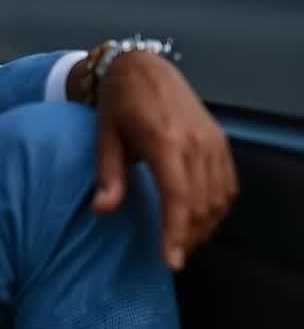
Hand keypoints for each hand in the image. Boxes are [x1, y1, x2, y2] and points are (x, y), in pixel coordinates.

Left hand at [89, 51, 237, 270]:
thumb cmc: (118, 103)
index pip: (178, 197)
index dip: (175, 232)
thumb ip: (107, 175)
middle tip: (171, 256)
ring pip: (219, 198)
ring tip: (183, 241)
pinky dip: (217, 207)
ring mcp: (212, 140)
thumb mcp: (104, 136)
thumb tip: (101, 211)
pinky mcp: (220, 140)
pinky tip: (199, 218)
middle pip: (201, 204)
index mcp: (165, 141)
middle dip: (188, 236)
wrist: (143, 67)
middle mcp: (196, 142)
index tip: (171, 260)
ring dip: (205, 225)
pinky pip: (228, 183)